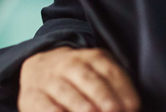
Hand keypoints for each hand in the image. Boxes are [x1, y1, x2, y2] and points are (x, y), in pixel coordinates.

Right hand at [17, 47, 138, 111]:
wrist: (37, 68)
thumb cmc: (78, 79)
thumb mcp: (98, 73)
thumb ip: (115, 89)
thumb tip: (131, 109)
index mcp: (91, 58)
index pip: (109, 71)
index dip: (124, 91)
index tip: (133, 108)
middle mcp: (68, 64)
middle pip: (88, 80)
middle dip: (104, 98)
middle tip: (114, 111)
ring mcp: (48, 80)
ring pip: (66, 92)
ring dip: (81, 106)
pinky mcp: (31, 96)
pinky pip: (44, 105)